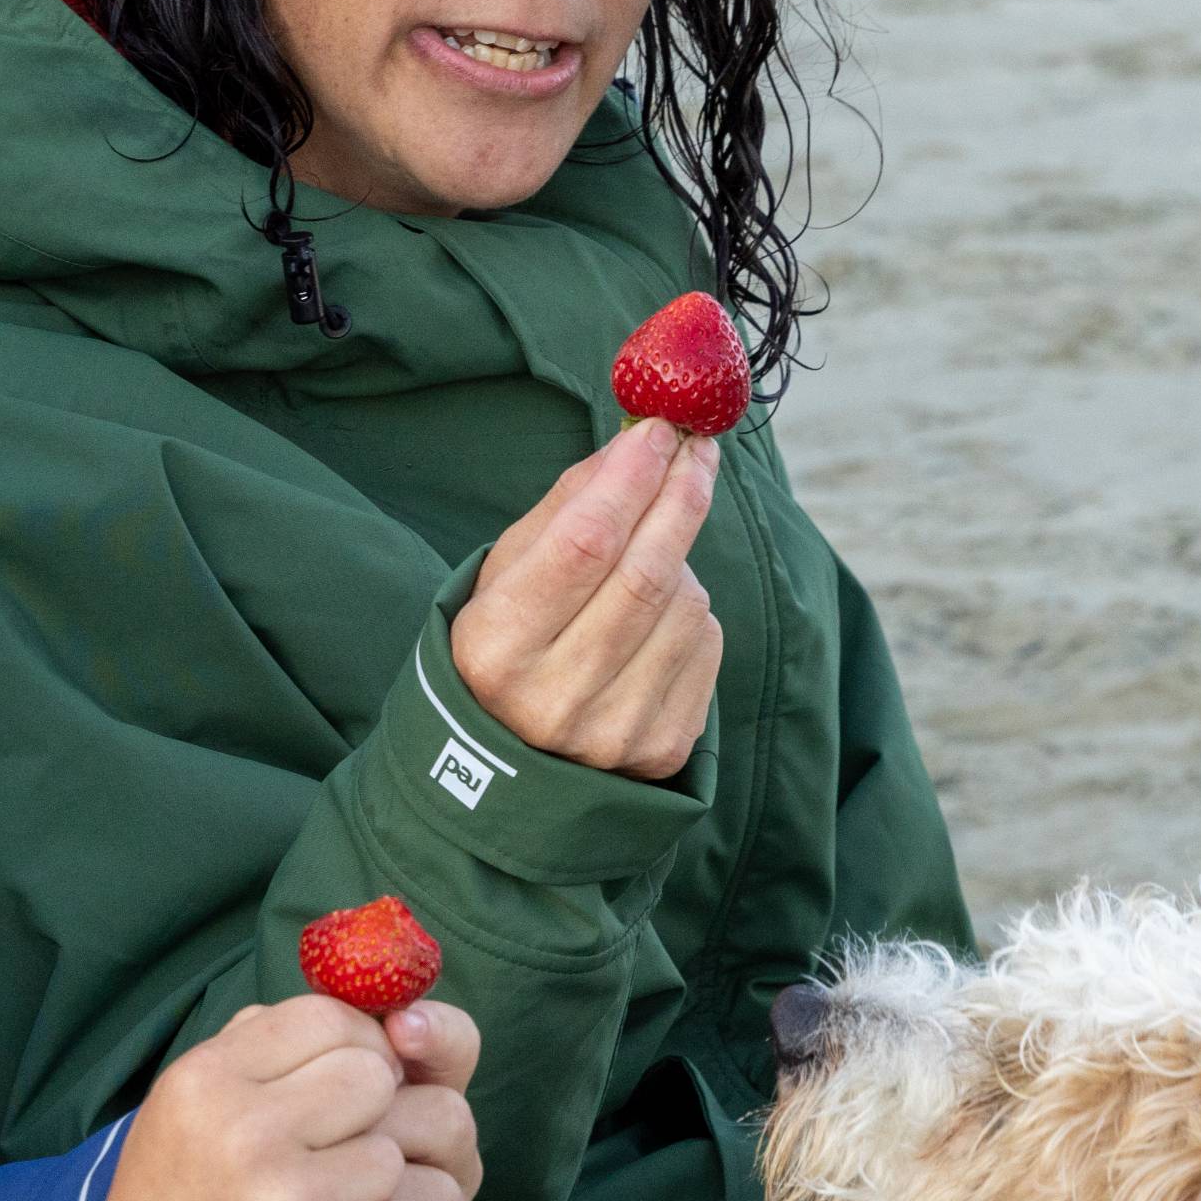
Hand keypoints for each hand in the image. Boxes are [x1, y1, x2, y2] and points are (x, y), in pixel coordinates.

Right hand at [70, 995, 487, 1200]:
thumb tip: (350, 1017)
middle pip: (377, 1078)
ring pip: (403, 1158)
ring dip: (383, 1196)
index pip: (328, 1016)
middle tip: (342, 1166)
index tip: (344, 1094)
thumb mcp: (177, 1120)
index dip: (356, 1050)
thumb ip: (252, 1055)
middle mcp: (244, 1131)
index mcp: (204, 1081)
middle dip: (375, 1120)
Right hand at [448, 419, 723, 780]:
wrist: (509, 768)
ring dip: (678, 561)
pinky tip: (658, 619)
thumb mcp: (503, 578)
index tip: (656, 431)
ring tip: (648, 562)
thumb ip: (565, 508)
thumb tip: (635, 444)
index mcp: (495, 649)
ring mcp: (612, 732)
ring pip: (685, 605)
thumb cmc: (506, 648)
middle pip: (645, 573)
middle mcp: (552, 699)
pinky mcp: (662, 749)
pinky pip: (705, 646)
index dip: (629, 480)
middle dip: (679, 496)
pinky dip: (690, 615)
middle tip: (696, 450)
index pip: (582, 544)